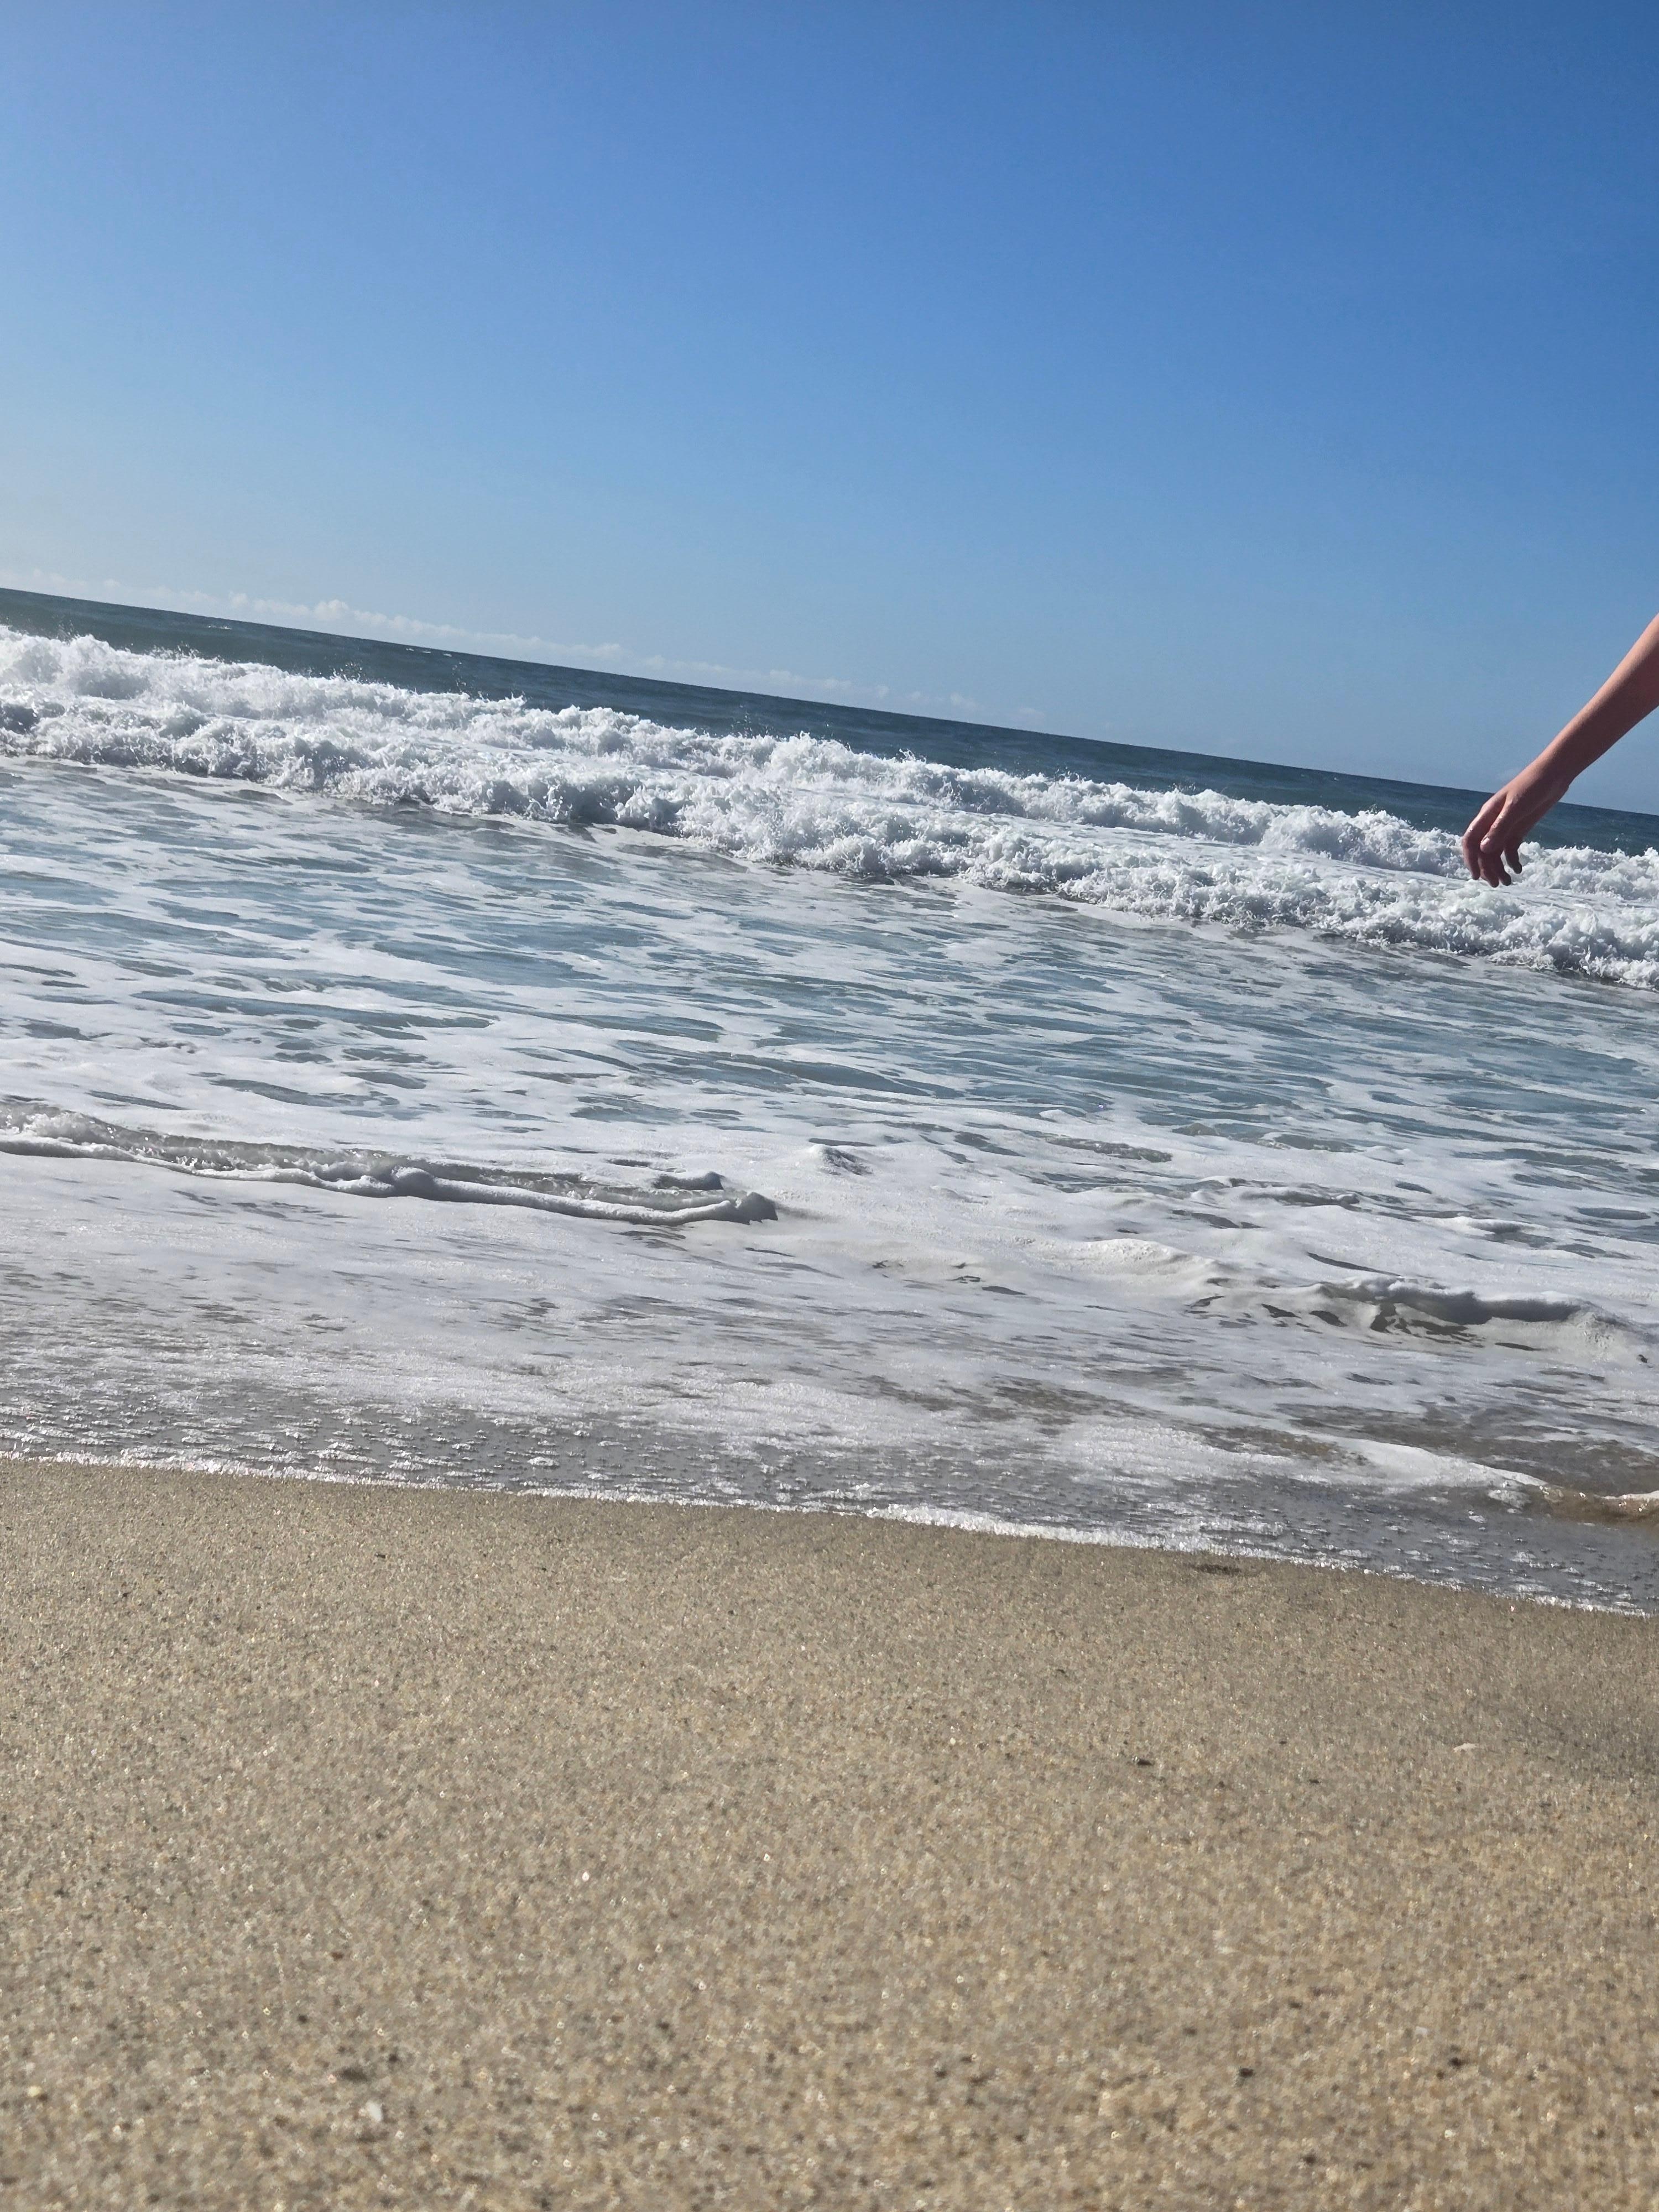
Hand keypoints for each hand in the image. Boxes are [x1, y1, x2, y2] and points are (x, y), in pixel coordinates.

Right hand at [1460, 755, 1571, 885]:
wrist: (1554, 774)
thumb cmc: (1533, 786)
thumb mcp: (1516, 807)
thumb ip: (1500, 828)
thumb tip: (1484, 850)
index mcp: (1487, 816)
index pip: (1470, 841)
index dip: (1470, 859)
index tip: (1477, 876)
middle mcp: (1493, 822)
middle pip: (1483, 850)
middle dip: (1487, 868)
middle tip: (1497, 885)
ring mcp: (1506, 825)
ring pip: (1496, 852)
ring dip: (1499, 867)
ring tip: (1508, 882)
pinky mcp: (1519, 827)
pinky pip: (1511, 848)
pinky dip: (1512, 860)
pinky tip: (1518, 869)